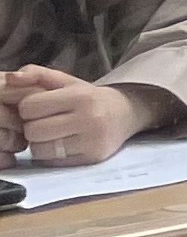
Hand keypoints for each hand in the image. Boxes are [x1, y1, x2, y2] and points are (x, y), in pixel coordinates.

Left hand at [2, 67, 159, 167]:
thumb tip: (11, 78)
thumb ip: (36, 74)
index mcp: (80, 96)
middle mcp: (89, 118)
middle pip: (33, 131)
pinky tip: (61, 144)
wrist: (126, 113)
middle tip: (42, 122)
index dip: (27, 108)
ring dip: (39, 143)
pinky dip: (51, 154)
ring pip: (40, 149)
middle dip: (32, 127)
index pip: (30, 107)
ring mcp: (92, 141)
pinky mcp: (92, 158)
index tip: (37, 107)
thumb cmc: (88, 97)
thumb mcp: (65, 80)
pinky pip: (53, 162)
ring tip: (51, 134)